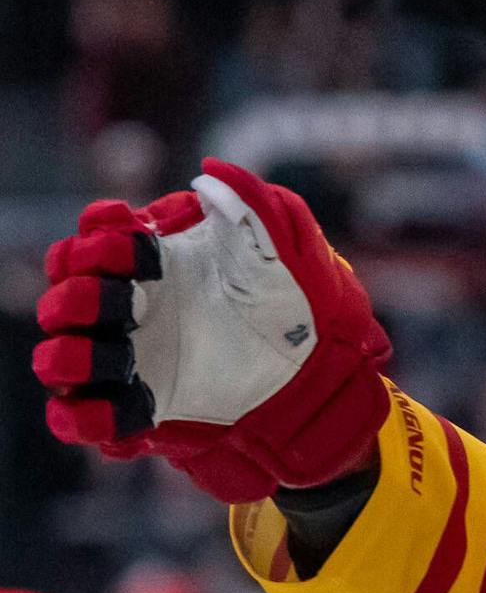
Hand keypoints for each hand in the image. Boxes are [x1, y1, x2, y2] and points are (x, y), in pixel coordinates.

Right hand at [35, 159, 390, 503]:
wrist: (320, 373)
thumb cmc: (296, 305)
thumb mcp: (284, 249)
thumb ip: (250, 202)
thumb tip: (207, 173)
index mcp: (153, 267)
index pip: (91, 239)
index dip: (97, 232)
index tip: (129, 231)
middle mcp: (129, 312)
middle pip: (63, 296)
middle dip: (82, 289)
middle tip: (131, 293)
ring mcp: (128, 364)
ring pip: (56, 359)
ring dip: (74, 353)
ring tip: (123, 351)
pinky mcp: (138, 412)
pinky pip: (79, 419)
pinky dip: (85, 415)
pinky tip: (125, 402)